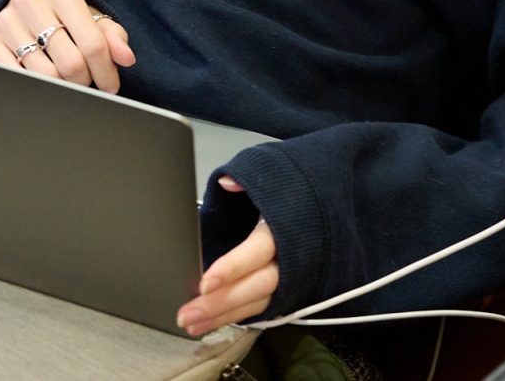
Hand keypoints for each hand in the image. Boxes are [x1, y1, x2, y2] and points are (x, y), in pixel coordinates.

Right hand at [0, 0, 134, 92]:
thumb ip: (111, 35)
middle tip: (87, 82)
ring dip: (62, 87)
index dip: (106, 72)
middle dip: (85, 81)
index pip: (93, 44)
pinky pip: (18, 77)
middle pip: (71, 64)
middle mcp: (30, 0)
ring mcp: (6, 20)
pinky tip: (44, 80)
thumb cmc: (59, 10)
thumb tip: (126, 58)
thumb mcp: (88, 14)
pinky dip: (36, 85)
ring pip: (46, 75)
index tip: (111, 87)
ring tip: (67, 80)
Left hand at [178, 178, 277, 334]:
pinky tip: (205, 324)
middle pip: (255, 286)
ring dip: (221, 317)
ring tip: (190, 324)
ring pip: (254, 303)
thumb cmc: (285, 198)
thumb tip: (227, 181)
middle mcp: (288, 259)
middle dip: (220, 303)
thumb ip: (246, 182)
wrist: (317, 211)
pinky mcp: (281, 293)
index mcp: (283, 229)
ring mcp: (287, 280)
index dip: (232, 268)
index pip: (258, 251)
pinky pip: (255, 308)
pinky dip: (230, 318)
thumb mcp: (270, 181)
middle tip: (188, 313)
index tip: (205, 282)